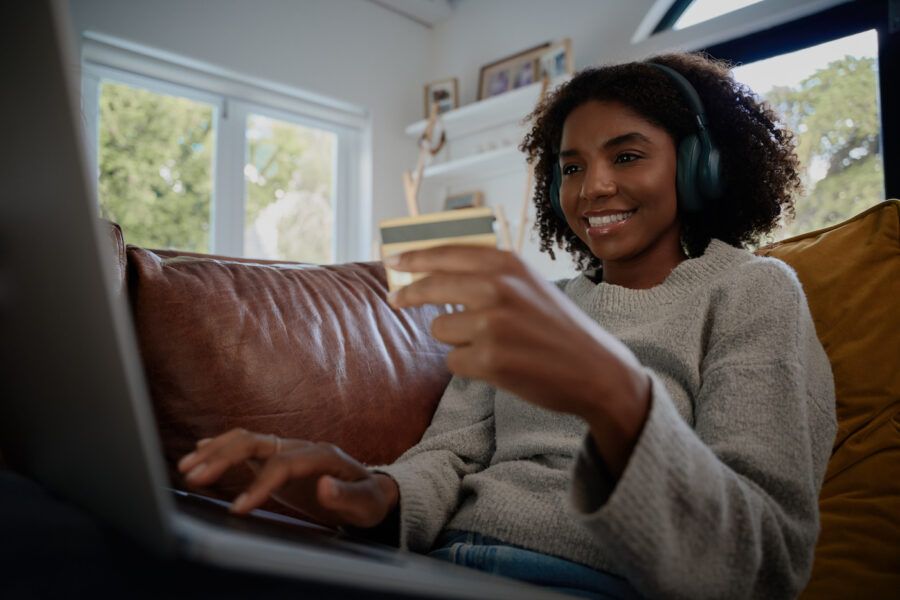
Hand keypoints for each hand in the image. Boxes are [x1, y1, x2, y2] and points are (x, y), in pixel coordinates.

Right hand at [177, 429, 398, 527]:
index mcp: (321, 455)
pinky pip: (246, 447)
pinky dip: (222, 448)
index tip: (238, 510)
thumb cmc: (369, 500)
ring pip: (246, 441)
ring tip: (187, 468)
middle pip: (256, 443)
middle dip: (223, 458)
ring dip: (216, 451)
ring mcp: (287, 449)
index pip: (282, 465)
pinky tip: (200, 452)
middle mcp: (300, 446)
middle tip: (193, 477)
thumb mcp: (367, 503)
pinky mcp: (277, 457)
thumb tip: (324, 486)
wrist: (371, 491)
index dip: (258, 485)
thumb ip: (347, 496)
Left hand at [386, 245, 650, 475]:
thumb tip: (434, 271)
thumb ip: (490, 275)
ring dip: (457, 339)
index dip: (414, 257)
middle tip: (395, 300)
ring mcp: (492, 324)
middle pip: (431, 286)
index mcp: (508, 264)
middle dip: (409, 295)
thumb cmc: (558, 328)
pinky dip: (470, 365)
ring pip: (441, 329)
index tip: (393, 262)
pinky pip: (454, 361)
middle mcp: (498, 287)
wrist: (596, 370)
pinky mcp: (489, 359)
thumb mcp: (530, 285)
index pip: (446, 253)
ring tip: (492, 344)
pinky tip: (500, 365)